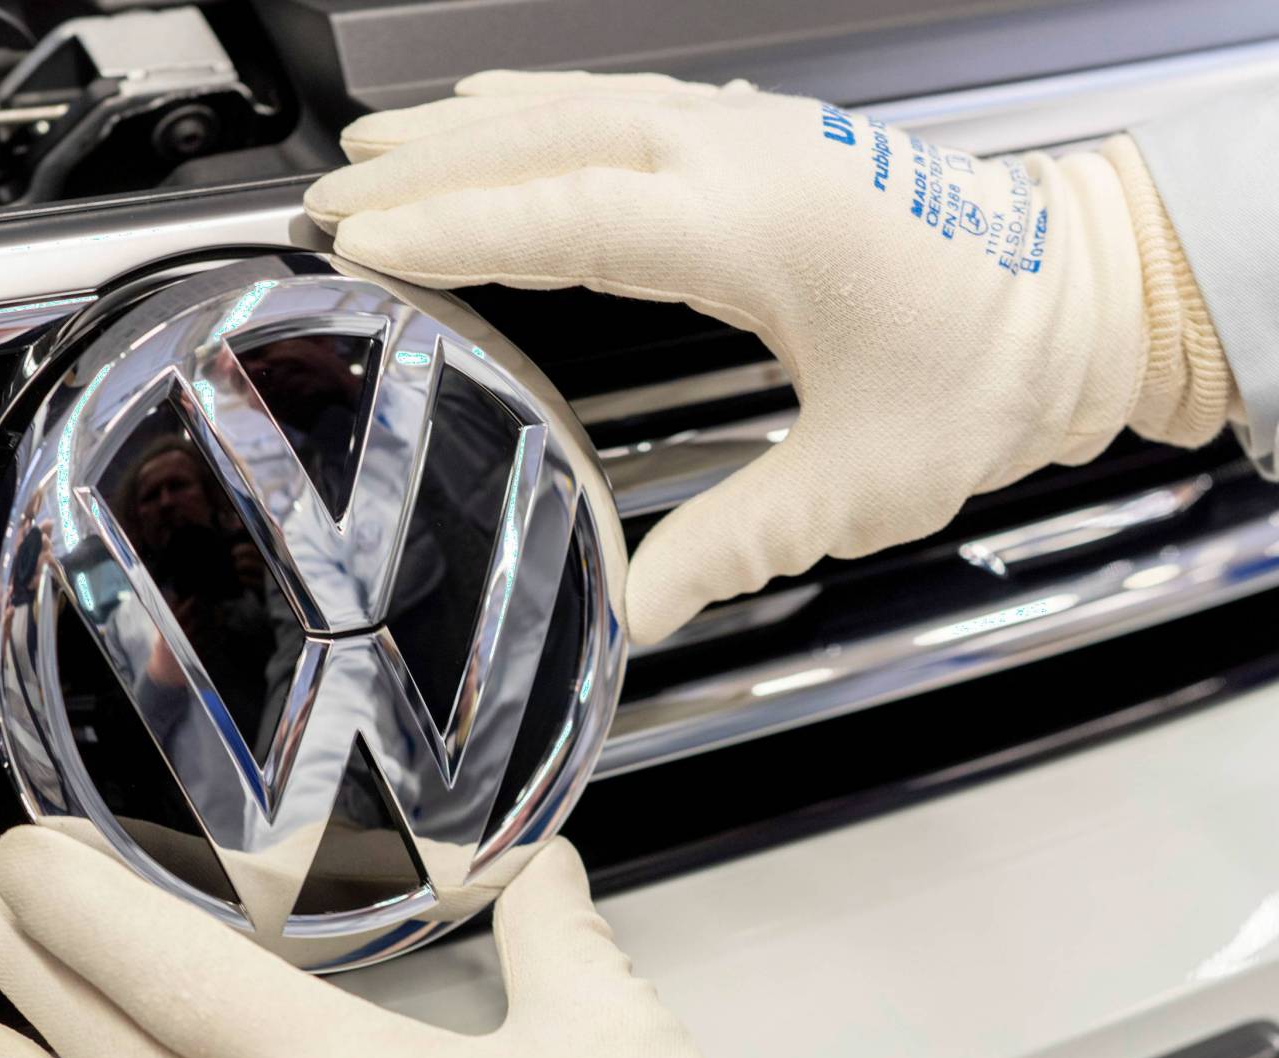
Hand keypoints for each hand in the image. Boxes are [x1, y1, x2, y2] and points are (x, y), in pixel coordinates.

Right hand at [305, 72, 1234, 643]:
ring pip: (577, 107)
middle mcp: (746, 158)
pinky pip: (619, 102)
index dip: (458, 228)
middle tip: (329, 204)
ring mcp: (749, 133)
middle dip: (428, 170)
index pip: (574, 212)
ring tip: (369, 156)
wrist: (1078, 297)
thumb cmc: (991, 370)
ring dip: (466, 130)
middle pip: (551, 140)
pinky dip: (535, 108)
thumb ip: (738, 542)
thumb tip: (636, 604)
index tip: (363, 242)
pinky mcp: (756, 137)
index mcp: (764, 229)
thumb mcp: (863, 481)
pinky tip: (487, 117)